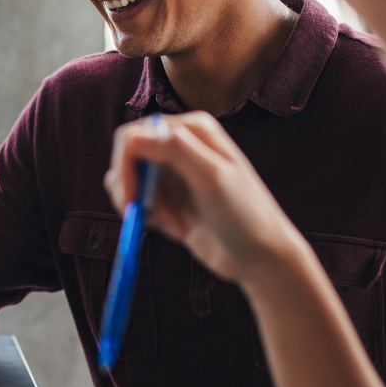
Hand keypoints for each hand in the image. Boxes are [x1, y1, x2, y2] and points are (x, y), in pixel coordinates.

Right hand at [104, 112, 304, 285]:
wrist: (260, 256)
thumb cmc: (245, 215)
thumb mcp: (211, 178)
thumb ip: (175, 150)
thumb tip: (133, 136)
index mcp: (191, 129)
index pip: (134, 136)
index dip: (125, 166)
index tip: (132, 199)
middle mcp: (179, 144)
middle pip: (127, 158)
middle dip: (132, 190)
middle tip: (141, 217)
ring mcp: (173, 171)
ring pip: (130, 182)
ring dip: (144, 208)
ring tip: (175, 226)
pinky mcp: (169, 197)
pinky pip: (139, 201)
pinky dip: (149, 218)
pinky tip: (178, 230)